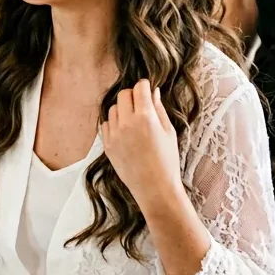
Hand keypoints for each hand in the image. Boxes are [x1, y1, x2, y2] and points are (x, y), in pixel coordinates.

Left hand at [101, 80, 182, 211]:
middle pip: (123, 95)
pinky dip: (114, 123)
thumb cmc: (167, 160)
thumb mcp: (169, 132)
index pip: (139, 88)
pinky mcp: (107, 146)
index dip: (144, 86)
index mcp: (145, 117)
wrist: (155, 188)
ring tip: (133, 120)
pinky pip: (106, 124)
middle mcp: (126, 123)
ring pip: (113, 108)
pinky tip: (125, 132)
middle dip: (133, 95)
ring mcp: (114, 135)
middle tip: (141, 104)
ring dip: (122, 109)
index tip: (147, 89)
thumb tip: (153, 91)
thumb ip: (159, 109)